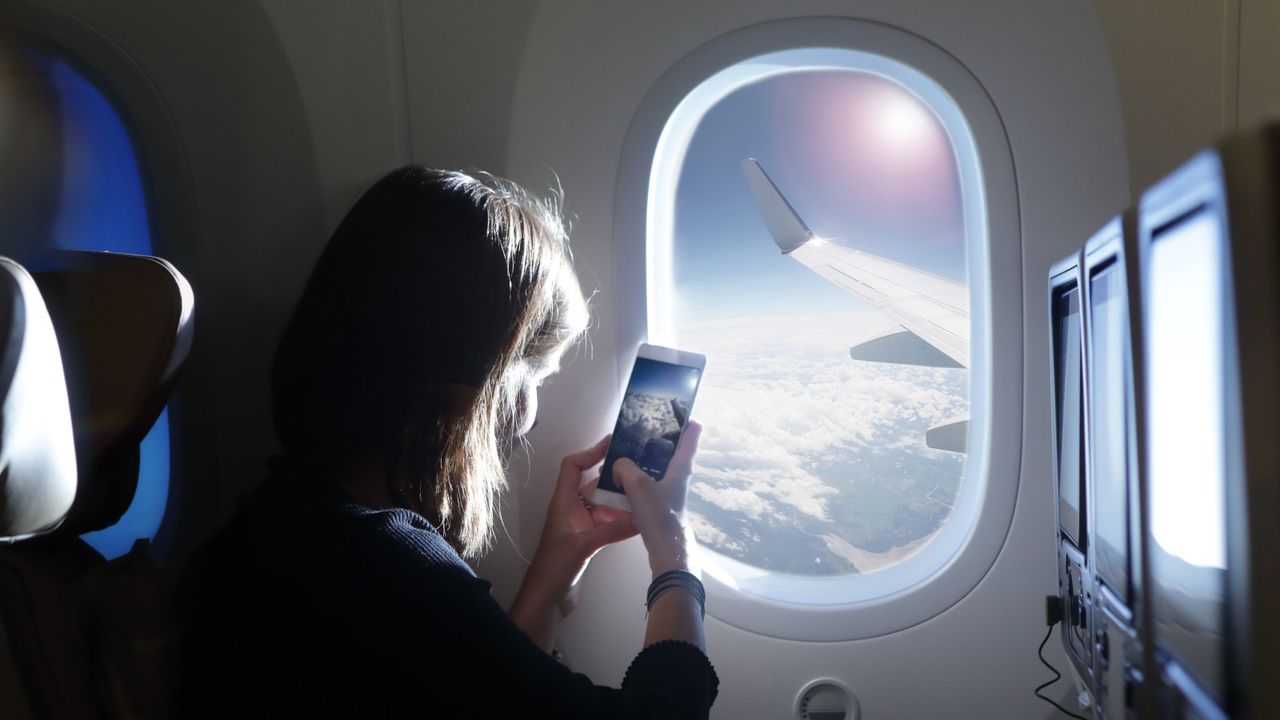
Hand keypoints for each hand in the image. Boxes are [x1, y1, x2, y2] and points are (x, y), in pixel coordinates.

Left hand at [509, 435, 638, 651]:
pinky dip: (622, 522)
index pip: (573, 467)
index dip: (590, 452)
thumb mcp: (583, 546)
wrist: (546, 601)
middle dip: (615, 479)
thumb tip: (640, 517)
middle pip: (594, 485)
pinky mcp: (588, 542)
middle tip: (640, 472)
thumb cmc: (554, 568)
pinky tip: (640, 522)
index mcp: (563, 503)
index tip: (613, 444)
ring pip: (604, 506)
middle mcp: (572, 510)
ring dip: (621, 503)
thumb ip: (610, 530)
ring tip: (645, 497)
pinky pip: (608, 524)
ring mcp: (581, 526)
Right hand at [613, 421, 700, 575]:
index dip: (689, 424)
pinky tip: (618, 483)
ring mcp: (668, 494)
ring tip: (621, 456)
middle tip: (642, 430)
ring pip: (655, 471)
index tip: (685, 412)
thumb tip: (618, 466)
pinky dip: (634, 482)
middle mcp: (677, 479)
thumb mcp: (638, 485)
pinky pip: (646, 487)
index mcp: (680, 469)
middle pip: (671, 454)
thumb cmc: (659, 514)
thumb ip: (625, 467)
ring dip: (641, 463)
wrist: (667, 551)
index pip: (690, 440)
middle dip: (659, 441)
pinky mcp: (659, 508)